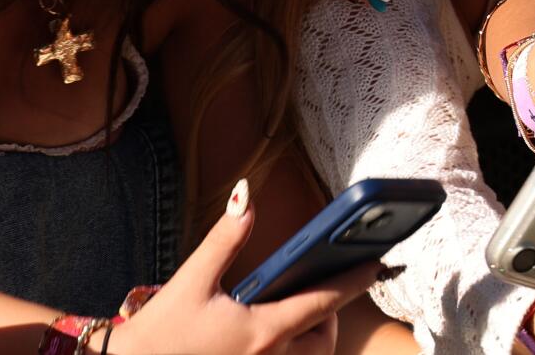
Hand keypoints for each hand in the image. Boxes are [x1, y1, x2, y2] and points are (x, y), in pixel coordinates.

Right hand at [110, 178, 372, 354]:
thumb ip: (225, 238)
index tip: (378, 264)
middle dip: (328, 318)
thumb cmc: (155, 336)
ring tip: (295, 313)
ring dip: (310, 339)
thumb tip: (246, 195)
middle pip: (322, 341)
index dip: (355, 280)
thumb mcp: (191, 282)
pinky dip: (289, 351)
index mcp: (261, 332)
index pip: (323, 301)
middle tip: (322, 291)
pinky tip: (270, 336)